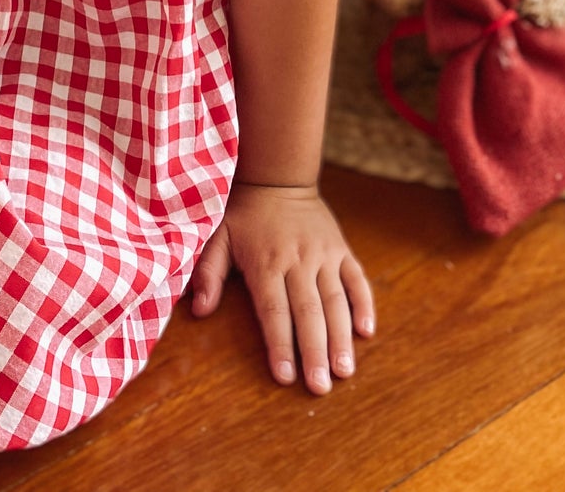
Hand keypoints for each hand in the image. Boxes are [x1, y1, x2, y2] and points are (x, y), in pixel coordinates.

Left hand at [188, 181, 375, 393]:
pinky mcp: (341, 249)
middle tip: (321, 387)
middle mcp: (298, 260)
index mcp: (266, 262)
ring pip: (336, 300)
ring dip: (341, 337)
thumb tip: (199, 310)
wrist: (278, 176)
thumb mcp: (217, 236)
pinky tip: (366, 331)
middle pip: (308, 312)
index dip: (280, 345)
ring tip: (344, 370)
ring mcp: (323, 254)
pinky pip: (356, 279)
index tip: (285, 377)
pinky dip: (364, 304)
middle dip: (315, 352)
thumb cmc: (243, 215)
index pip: (274, 311)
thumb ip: (208, 273)